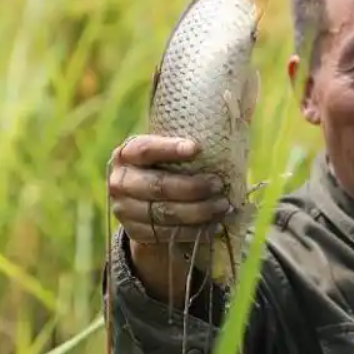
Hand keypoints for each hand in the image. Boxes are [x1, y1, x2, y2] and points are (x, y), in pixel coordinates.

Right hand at [107, 135, 231, 248]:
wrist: (141, 203)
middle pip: (158, 186)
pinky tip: (213, 224)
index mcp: (126, 154)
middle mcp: (120, 182)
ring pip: (166, 213)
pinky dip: (194, 230)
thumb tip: (233, 120)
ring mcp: (125, 210)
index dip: (169, 149)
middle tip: (219, 184)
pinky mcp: (136, 232)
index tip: (196, 148)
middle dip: (192, 187)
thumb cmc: (163, 168)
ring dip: (199, 211)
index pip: (145, 149)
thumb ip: (185, 145)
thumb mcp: (165, 154)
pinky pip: (168, 233)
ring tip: (223, 206)